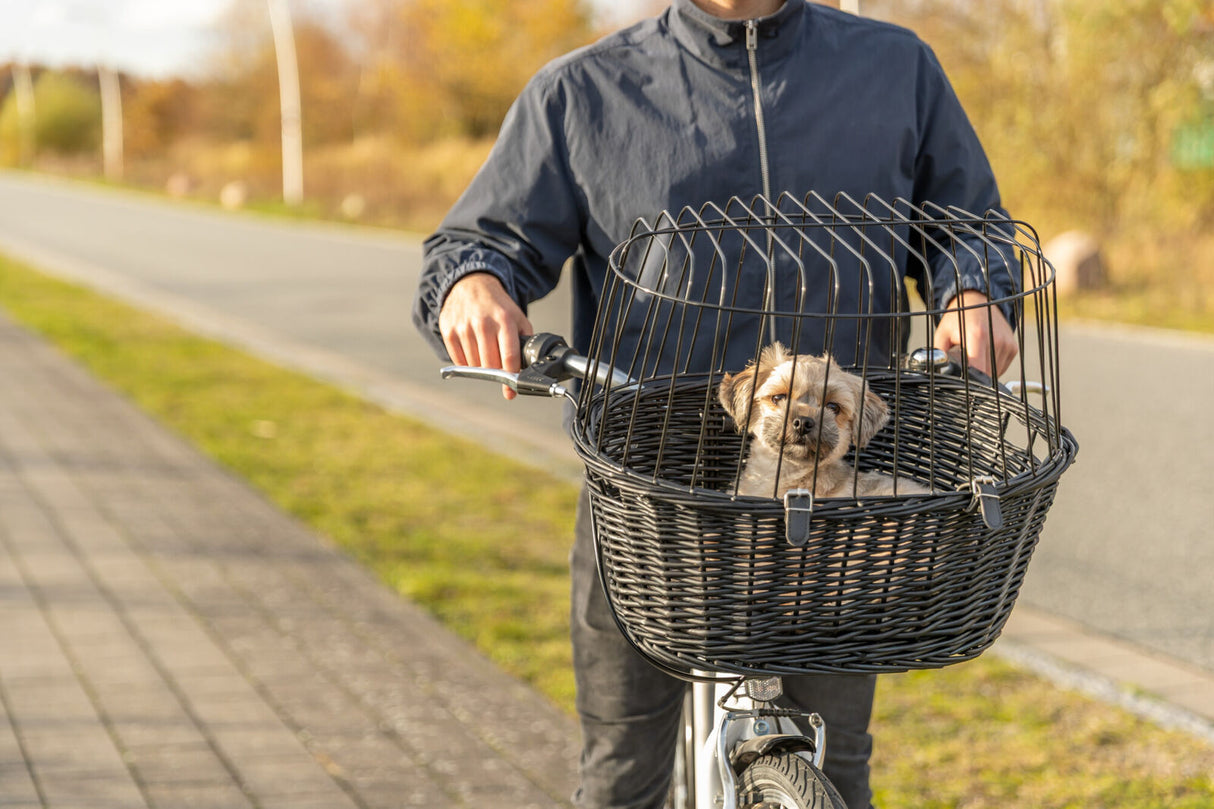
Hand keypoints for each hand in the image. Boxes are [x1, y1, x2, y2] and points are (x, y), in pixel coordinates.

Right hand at [439, 273, 532, 399]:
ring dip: (482, 367)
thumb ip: (524, 341)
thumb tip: (527, 368)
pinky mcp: (449, 331)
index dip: (511, 378)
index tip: (511, 392)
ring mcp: (464, 327)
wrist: (471, 285)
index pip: (509, 357)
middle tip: (499, 371)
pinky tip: (473, 352)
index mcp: (504, 320)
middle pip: (490, 365)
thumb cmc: (498, 306)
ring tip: (486, 355)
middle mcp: (483, 323)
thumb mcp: (517, 317)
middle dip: (496, 373)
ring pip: (474, 365)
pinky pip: (459, 360)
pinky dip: (467, 363)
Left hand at [933, 290, 1016, 377]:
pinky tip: (984, 356)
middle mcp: (996, 340)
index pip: (977, 369)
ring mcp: (1006, 344)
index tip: (961, 383)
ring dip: (983, 371)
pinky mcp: (1012, 347)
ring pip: (995, 373)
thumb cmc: (958, 318)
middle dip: (974, 376)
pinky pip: (1002, 367)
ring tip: (974, 357)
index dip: (969, 381)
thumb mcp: (942, 334)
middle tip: (964, 366)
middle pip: (986, 373)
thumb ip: (939, 354)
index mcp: (977, 335)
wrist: (978, 301)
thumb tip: (934, 372)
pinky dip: (992, 367)